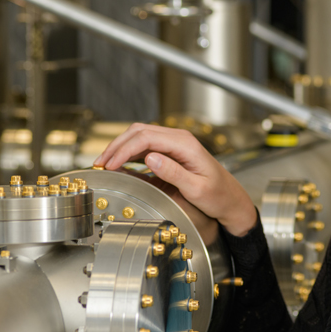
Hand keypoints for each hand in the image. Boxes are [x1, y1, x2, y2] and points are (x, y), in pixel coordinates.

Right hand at [94, 123, 257, 236]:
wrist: (230, 199)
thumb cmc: (218, 196)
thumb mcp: (197, 189)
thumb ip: (174, 172)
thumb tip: (150, 157)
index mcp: (186, 144)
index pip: (147, 137)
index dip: (124, 149)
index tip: (109, 164)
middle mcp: (180, 139)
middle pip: (139, 132)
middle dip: (117, 146)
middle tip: (100, 164)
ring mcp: (175, 144)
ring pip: (140, 136)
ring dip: (120, 147)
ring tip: (104, 164)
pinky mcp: (171, 152)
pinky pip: (146, 146)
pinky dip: (129, 152)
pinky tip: (118, 163)